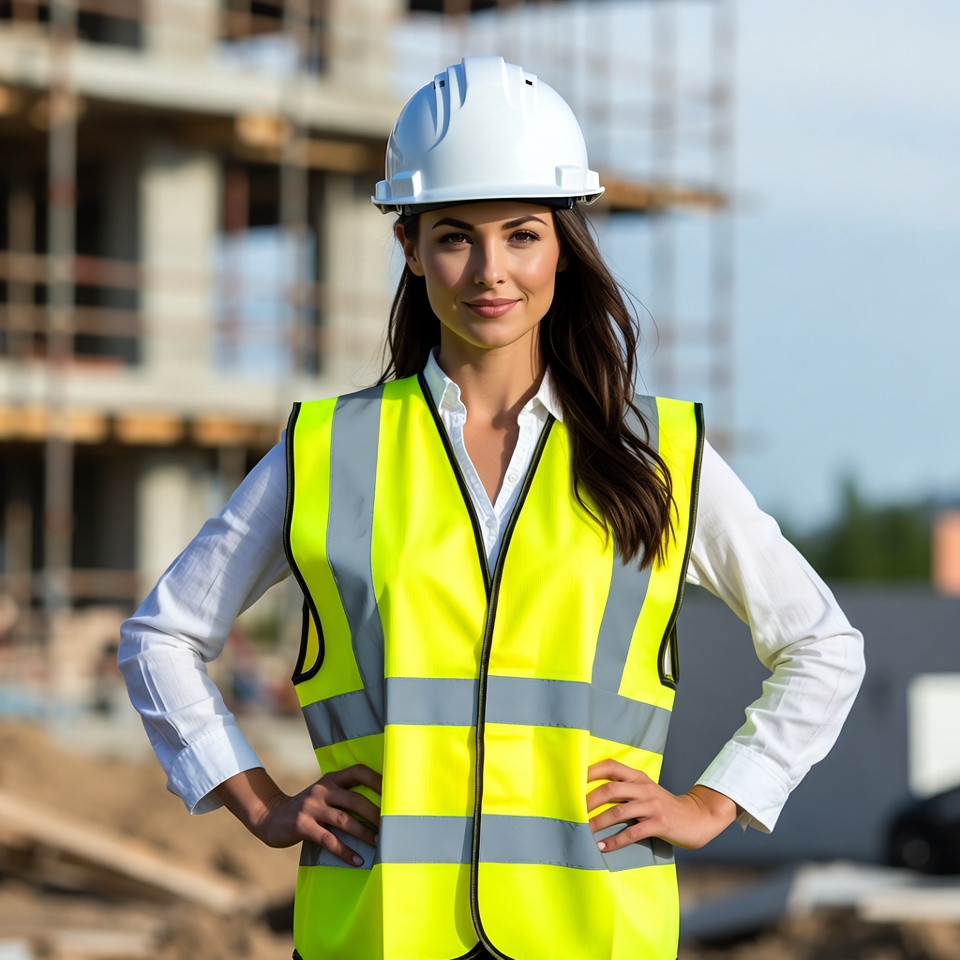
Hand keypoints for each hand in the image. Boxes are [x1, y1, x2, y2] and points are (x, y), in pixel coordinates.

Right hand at [215, 765, 381, 865]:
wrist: (271, 817)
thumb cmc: (308, 809)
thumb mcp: (324, 795)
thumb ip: (344, 796)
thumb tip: (380, 807)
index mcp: (331, 779)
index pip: (357, 771)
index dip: (376, 779)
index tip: (395, 790)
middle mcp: (322, 790)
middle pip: (355, 799)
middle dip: (376, 813)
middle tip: (392, 826)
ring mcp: (311, 807)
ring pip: (344, 820)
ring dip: (364, 833)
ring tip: (380, 844)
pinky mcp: (303, 826)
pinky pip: (329, 840)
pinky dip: (345, 851)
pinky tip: (357, 860)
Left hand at [586, 759, 737, 851]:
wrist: (697, 817)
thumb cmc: (664, 805)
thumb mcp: (645, 791)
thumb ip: (624, 790)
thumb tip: (591, 795)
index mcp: (638, 777)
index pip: (611, 766)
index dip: (590, 771)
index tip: (572, 780)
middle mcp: (644, 788)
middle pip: (610, 789)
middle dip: (588, 801)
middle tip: (572, 811)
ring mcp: (652, 806)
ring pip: (618, 811)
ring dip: (597, 823)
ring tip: (582, 831)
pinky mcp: (659, 824)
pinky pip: (632, 833)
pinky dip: (614, 841)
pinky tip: (602, 847)